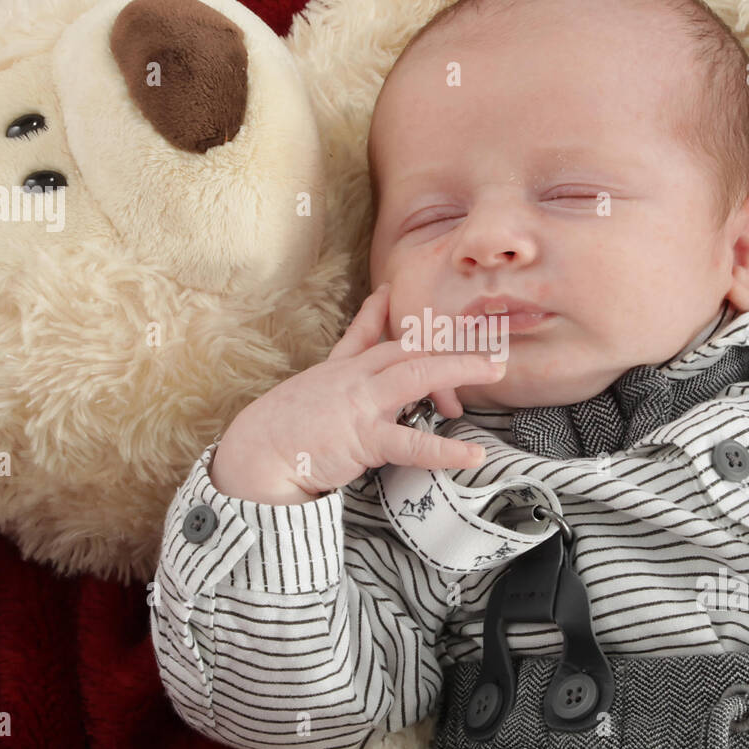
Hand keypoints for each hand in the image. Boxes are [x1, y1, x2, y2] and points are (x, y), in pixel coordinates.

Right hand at [212, 283, 505, 498]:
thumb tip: (348, 367)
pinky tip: (472, 455)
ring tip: (495, 369)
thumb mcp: (308, 390)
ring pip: (415, 374)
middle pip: (408, 346)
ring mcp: (360, 402)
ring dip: (458, 367)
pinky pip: (411, 442)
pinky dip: (445, 450)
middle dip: (450, 341)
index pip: (371, 336)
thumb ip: (333, 375)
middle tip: (489, 342)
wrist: (254, 455)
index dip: (385, 313)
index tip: (392, 294)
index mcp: (340, 370)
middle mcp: (354, 377)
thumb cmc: (280, 429)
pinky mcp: (363, 436)